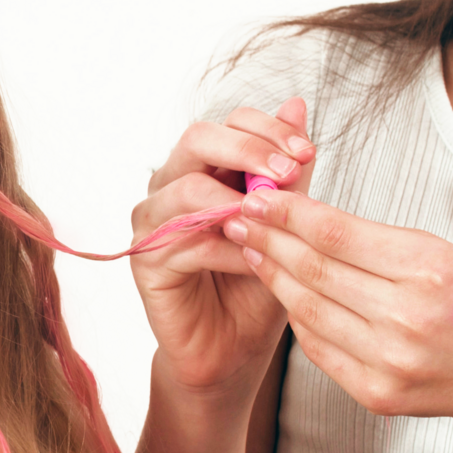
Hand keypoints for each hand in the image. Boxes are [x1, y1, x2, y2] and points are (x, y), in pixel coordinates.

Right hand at [133, 98, 312, 395]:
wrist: (235, 348)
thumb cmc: (258, 286)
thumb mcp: (287, 222)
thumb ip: (289, 170)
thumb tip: (296, 105)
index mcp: (206, 168)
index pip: (230, 124)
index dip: (269, 130)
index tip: (307, 152)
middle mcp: (172, 185)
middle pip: (198, 137)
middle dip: (248, 149)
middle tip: (289, 171)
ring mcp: (153, 221)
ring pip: (187, 188)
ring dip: (238, 202)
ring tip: (274, 224)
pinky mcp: (145, 260)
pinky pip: (186, 241)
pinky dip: (228, 249)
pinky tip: (256, 262)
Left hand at [222, 186, 452, 424]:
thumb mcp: (449, 255)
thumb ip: (382, 242)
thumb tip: (311, 217)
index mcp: (430, 270)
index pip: (336, 233)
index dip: (289, 212)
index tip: (258, 194)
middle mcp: (406, 317)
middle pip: (314, 270)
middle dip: (269, 238)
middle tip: (238, 216)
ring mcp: (389, 361)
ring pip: (307, 310)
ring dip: (273, 276)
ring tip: (252, 249)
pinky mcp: (376, 393)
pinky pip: (318, 347)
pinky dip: (297, 318)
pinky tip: (283, 293)